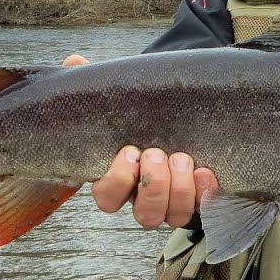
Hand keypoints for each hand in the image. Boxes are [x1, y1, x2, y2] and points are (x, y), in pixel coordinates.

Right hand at [62, 54, 218, 228]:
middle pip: (145, 214)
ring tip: (182, 158)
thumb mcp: (120, 97)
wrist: (186, 111)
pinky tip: (205, 171)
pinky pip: (203, 208)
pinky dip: (204, 192)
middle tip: (157, 153)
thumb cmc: (145, 112)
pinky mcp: (201, 199)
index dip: (117, 180)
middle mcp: (145, 197)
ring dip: (178, 189)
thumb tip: (74, 63)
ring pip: (173, 216)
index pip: (108, 198)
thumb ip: (95, 84)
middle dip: (153, 185)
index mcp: (119, 178)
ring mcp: (174, 202)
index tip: (129, 151)